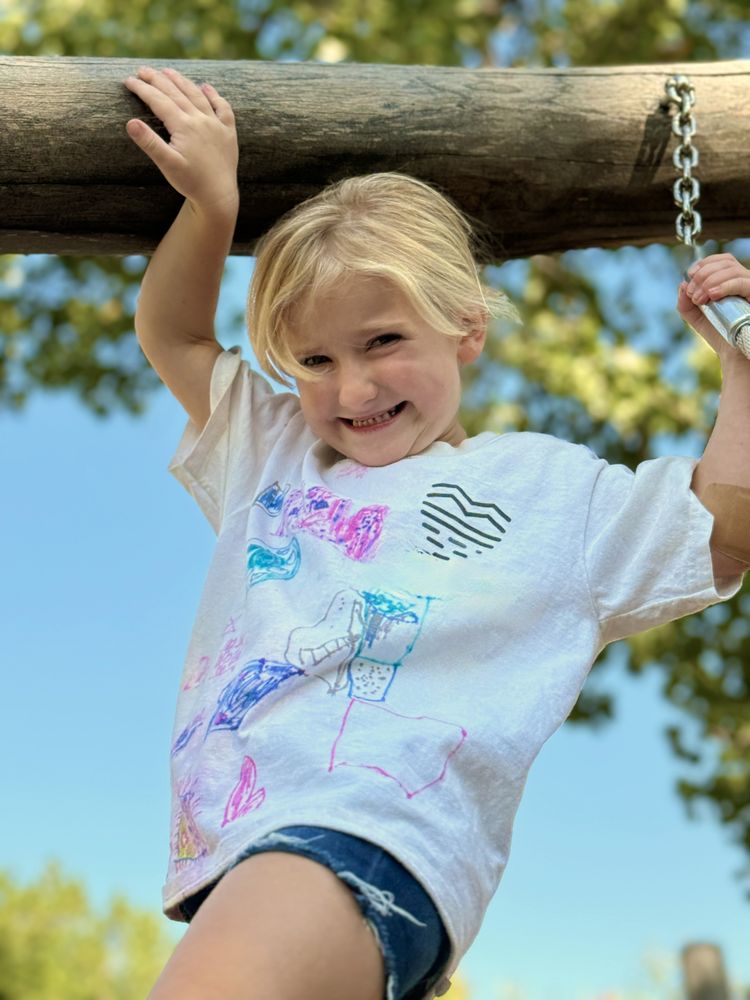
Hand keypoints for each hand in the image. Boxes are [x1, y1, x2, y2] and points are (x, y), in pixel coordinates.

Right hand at [123, 66, 238, 215]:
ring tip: (168, 71)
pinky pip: (222, 108)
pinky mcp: (228, 133)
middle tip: (142, 71)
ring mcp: (216, 125)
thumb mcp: (167, 165)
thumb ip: (149, 143)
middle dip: (157, 79)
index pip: (159, 100)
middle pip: (176, 92)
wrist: (219, 197)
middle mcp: (201, 120)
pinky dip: (213, 95)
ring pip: (197, 95)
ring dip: (181, 81)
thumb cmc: (191, 183)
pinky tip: (205, 87)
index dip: (142, 89)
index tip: (128, 81)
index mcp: (184, 126)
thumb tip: (130, 123)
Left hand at [678, 253, 749, 364]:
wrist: (735, 355)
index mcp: (732, 281)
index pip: (721, 260)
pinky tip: (711, 295)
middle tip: (692, 294)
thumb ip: (685, 302)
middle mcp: (745, 281)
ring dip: (710, 280)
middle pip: (726, 262)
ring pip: (733, 270)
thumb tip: (682, 284)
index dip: (704, 264)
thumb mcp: (696, 317)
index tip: (690, 276)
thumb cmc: (719, 334)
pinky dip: (724, 286)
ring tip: (699, 299)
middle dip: (703, 274)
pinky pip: (742, 283)